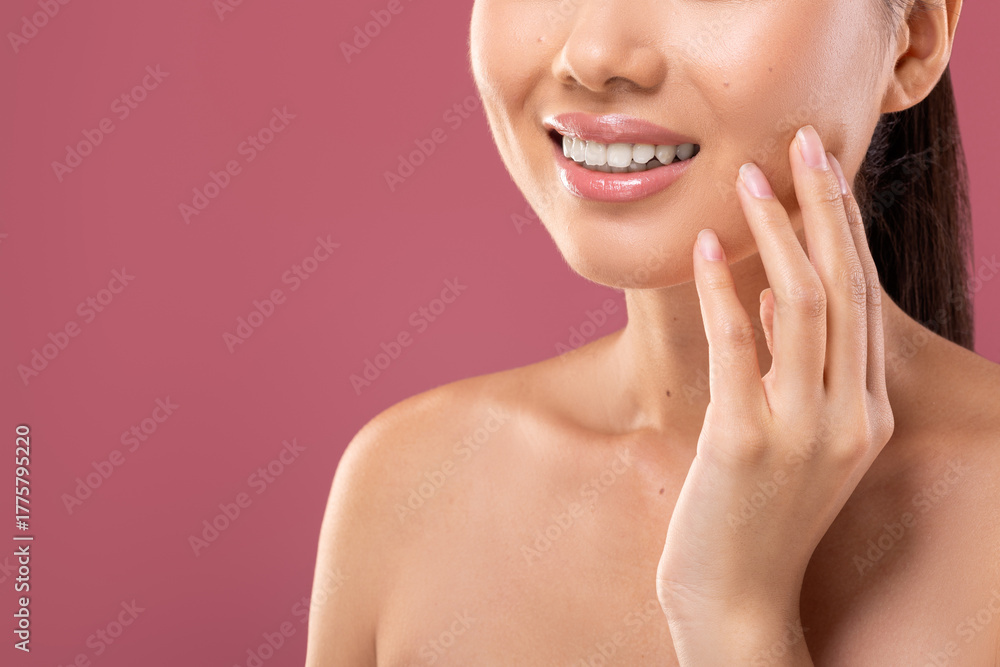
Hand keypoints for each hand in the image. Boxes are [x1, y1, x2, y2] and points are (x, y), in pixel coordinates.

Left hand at [655, 125, 894, 663]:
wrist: (739, 602)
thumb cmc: (757, 517)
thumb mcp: (798, 443)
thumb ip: (798, 373)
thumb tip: (772, 293)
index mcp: (867, 412)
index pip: (862, 296)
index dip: (843, 227)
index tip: (822, 173)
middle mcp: (850, 415)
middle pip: (844, 285)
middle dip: (823, 206)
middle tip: (800, 143)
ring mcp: (804, 429)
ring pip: (802, 302)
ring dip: (775, 231)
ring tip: (747, 180)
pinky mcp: (747, 441)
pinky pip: (740, 344)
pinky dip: (724, 290)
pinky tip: (707, 249)